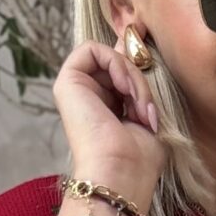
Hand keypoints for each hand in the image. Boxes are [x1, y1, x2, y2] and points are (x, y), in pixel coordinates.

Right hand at [52, 37, 165, 208]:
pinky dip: (116, 64)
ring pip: (110, 57)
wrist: (121, 174)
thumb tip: (133, 40)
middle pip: (119, 63)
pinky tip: (124, 89)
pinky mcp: (66, 81)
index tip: (148, 45)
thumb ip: (139, 82)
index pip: (120, 69)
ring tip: (140, 108)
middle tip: (148, 111)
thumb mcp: (147, 114)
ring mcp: (76, 89)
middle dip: (140, 81)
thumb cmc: (139, 159)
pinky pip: (93, 49)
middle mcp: (88, 96)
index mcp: (106, 106)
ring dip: (133, 77)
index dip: (136, 57)